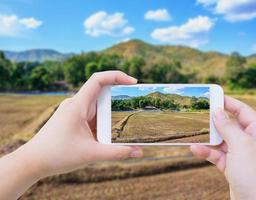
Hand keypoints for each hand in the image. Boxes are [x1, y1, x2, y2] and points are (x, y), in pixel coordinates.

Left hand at [0, 71, 142, 198]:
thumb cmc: (56, 155)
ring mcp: (74, 112)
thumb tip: (140, 152)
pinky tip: (109, 134)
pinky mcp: (74, 120)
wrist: (32, 162)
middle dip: (120, 98)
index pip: (98, 80)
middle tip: (136, 104)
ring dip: (111, 114)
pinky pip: (93, 116)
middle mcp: (76, 105)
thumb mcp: (91, 154)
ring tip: (125, 125)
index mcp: (78, 105)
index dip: (117, 76)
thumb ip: (117, 153)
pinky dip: (103, 122)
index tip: (133, 82)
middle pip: (102, 93)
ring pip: (98, 107)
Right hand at [190, 96, 255, 199]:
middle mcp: (253, 144)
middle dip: (217, 122)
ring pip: (223, 142)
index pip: (245, 112)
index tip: (214, 96)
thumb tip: (217, 111)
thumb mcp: (241, 145)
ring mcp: (243, 157)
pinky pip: (218, 156)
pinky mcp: (234, 169)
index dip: (230, 103)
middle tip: (200, 113)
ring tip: (194, 132)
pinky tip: (195, 149)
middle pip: (232, 126)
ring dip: (209, 139)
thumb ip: (228, 127)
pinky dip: (207, 152)